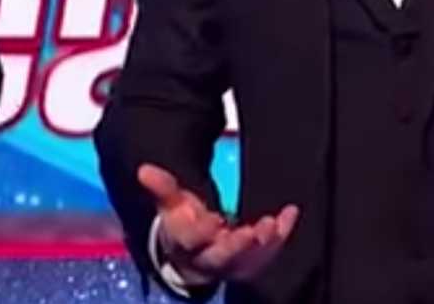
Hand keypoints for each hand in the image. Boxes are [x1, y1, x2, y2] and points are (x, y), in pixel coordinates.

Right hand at [140, 164, 296, 286]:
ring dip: (264, 244)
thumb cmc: (182, 226)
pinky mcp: (252, 264)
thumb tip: (144, 169)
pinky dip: (282, 235)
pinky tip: (289, 214)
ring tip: (273, 223)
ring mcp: (233, 264)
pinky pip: (269, 253)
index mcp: (186, 243)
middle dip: (237, 246)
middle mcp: (209, 259)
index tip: (213, 220)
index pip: (192, 240)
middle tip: (253, 232)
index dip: (202, 232)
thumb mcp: (170, 204)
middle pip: (223, 257)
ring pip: (249, 259)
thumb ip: (162, 187)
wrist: (192, 257)